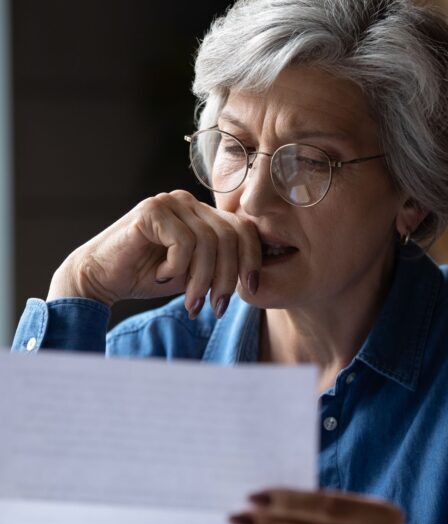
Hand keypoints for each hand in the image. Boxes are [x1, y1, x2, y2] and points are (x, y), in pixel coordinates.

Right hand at [47, 190, 261, 316]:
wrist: (101, 279)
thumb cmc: (149, 276)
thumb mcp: (196, 274)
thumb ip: (222, 267)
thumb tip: (256, 277)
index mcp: (203, 213)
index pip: (244, 229)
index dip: (252, 260)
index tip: (252, 290)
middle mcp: (189, 202)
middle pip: (229, 236)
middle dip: (227, 278)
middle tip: (215, 307)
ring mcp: (170, 202)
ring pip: (208, 242)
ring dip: (202, 280)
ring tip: (190, 302)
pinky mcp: (151, 211)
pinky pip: (183, 243)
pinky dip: (176, 268)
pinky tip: (161, 275)